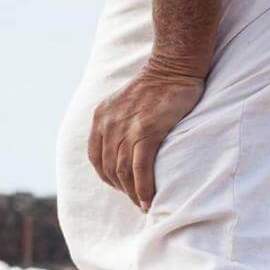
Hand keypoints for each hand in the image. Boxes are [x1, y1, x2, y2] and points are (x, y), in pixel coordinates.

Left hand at [88, 64, 203, 212]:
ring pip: (123, 171)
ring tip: (142, 204)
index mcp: (100, 119)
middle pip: (109, 168)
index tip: (119, 186)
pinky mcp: (146, 131)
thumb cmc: (156, 84)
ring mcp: (126, 129)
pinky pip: (140, 167)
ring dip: (132, 192)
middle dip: (121, 188)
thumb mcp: (124, 102)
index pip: (96, 158)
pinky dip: (142, 187)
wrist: (174, 65)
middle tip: (134, 200)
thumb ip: (117, 121)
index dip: (106, 176)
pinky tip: (148, 199)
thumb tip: (121, 144)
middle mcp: (108, 126)